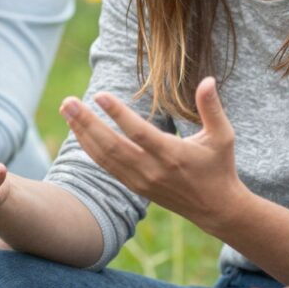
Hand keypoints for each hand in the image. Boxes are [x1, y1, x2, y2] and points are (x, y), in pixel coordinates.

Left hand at [59, 76, 247, 229]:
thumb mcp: (223, 136)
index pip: (139, 133)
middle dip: (86, 123)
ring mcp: (141, 181)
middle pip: (112, 146)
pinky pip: (107, 167)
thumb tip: (207, 79)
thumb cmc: (219, 167)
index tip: (100, 95)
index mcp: (172, 155)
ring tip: (66, 111)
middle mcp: (152, 170)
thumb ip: (212, 107)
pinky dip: (90, 149)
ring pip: (104, 157)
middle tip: (67, 102)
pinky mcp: (135, 187)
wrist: (215, 208)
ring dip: (82, 134)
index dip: (118, 114)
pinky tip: (79, 132)